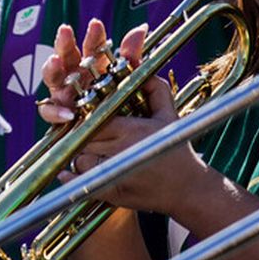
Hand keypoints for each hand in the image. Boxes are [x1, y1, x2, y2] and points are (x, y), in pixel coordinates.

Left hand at [38, 19, 209, 211]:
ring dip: (79, 155)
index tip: (84, 118)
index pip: (93, 118)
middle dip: (80, 135)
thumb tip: (138, 66)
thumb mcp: (168, 115)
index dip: (85, 117)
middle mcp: (121, 150)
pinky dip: (71, 177)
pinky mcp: (109, 193)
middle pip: (82, 137)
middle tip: (83, 134)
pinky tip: (71, 173)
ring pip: (78, 158)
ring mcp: (114, 173)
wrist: (187, 189)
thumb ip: (155, 89)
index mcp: (131, 130)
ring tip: (91, 153)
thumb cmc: (176, 149)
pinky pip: (78, 182)